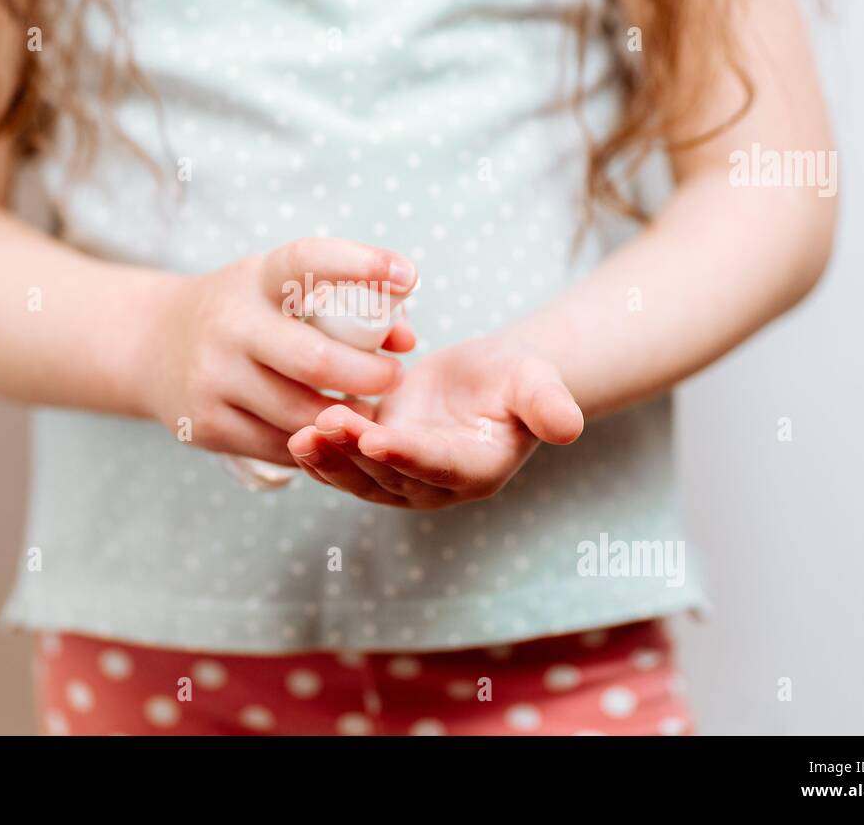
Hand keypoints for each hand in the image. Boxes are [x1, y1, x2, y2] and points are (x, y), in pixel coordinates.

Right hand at [141, 238, 416, 464]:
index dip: (361, 265)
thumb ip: (343, 303)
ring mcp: (213, 378)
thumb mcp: (278, 289)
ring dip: (347, 416)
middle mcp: (230, 326)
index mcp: (256, 279)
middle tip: (396, 377)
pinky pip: (279, 445)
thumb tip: (406, 340)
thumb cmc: (244, 313)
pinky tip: (328, 430)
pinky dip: (312, 440)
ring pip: (301, 414)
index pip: (309, 261)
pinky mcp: (206, 425)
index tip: (407, 276)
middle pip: (315, 360)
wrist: (151, 345)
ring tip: (368, 409)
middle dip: (369, 375)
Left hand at [286, 335, 582, 507]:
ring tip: (300, 434)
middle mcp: (438, 486)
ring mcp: (404, 479)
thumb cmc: (515, 377)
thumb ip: (548, 405)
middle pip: (389, 476)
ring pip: (360, 478)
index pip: (437, 466)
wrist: (487, 379)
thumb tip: (569, 428)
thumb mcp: (536, 381)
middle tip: (325, 423)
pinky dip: (319, 456)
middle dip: (354, 454)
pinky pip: (344, 467)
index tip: (375, 438)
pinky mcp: (377, 464)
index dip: (405, 455)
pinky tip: (294, 437)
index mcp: (477, 469)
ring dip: (329, 460)